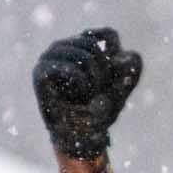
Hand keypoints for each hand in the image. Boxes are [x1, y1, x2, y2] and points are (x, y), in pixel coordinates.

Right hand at [32, 27, 143, 158]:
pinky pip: (71, 69)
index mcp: (83, 44)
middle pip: (95, 45)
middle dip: (105, 72)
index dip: (117, 59)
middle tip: (99, 92)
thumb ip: (131, 70)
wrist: (80, 136)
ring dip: (94, 81)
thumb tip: (126, 57)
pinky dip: (82, 85)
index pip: (109, 35)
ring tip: (88, 95)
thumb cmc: (101, 110)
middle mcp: (65, 45)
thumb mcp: (123, 88)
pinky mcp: (41, 71)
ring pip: (84, 56)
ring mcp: (50, 56)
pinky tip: (79, 95)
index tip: (113, 79)